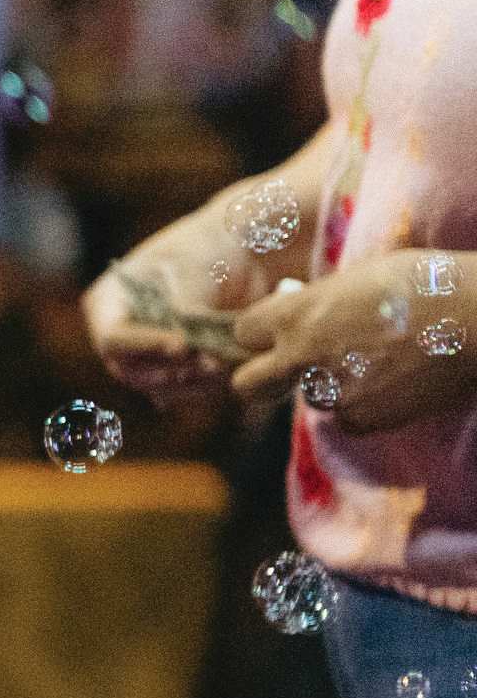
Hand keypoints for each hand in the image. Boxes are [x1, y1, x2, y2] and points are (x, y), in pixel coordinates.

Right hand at [82, 255, 245, 403]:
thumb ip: (183, 310)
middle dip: (171, 371)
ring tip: (224, 368)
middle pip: (131, 371)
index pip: (113, 338)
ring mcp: (147, 356)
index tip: (183, 346)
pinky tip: (229, 375)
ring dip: (191, 384)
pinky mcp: (174, 370)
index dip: (144, 346)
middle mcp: (121, 336)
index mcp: (108, 305)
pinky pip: (182, 392)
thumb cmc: (206, 249)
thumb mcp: (191, 272)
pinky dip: (205, 388)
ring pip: (157, 387)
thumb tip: (184, 348)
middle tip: (211, 364)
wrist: (239, 255)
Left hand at [231, 249, 476, 431]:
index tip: (279, 332)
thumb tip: (299, 310)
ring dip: (331, 387)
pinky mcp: (364, 418)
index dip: (262, 333)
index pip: (244, 332)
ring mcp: (331, 391)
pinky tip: (391, 384)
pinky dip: (363, 408)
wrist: (476, 318)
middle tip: (289, 371)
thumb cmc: (426, 282)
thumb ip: (319, 302)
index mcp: (296, 314)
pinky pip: (347, 420)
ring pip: (311, 399)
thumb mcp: (358, 277)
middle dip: (265, 378)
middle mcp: (302, 356)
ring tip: (374, 365)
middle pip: (248, 385)